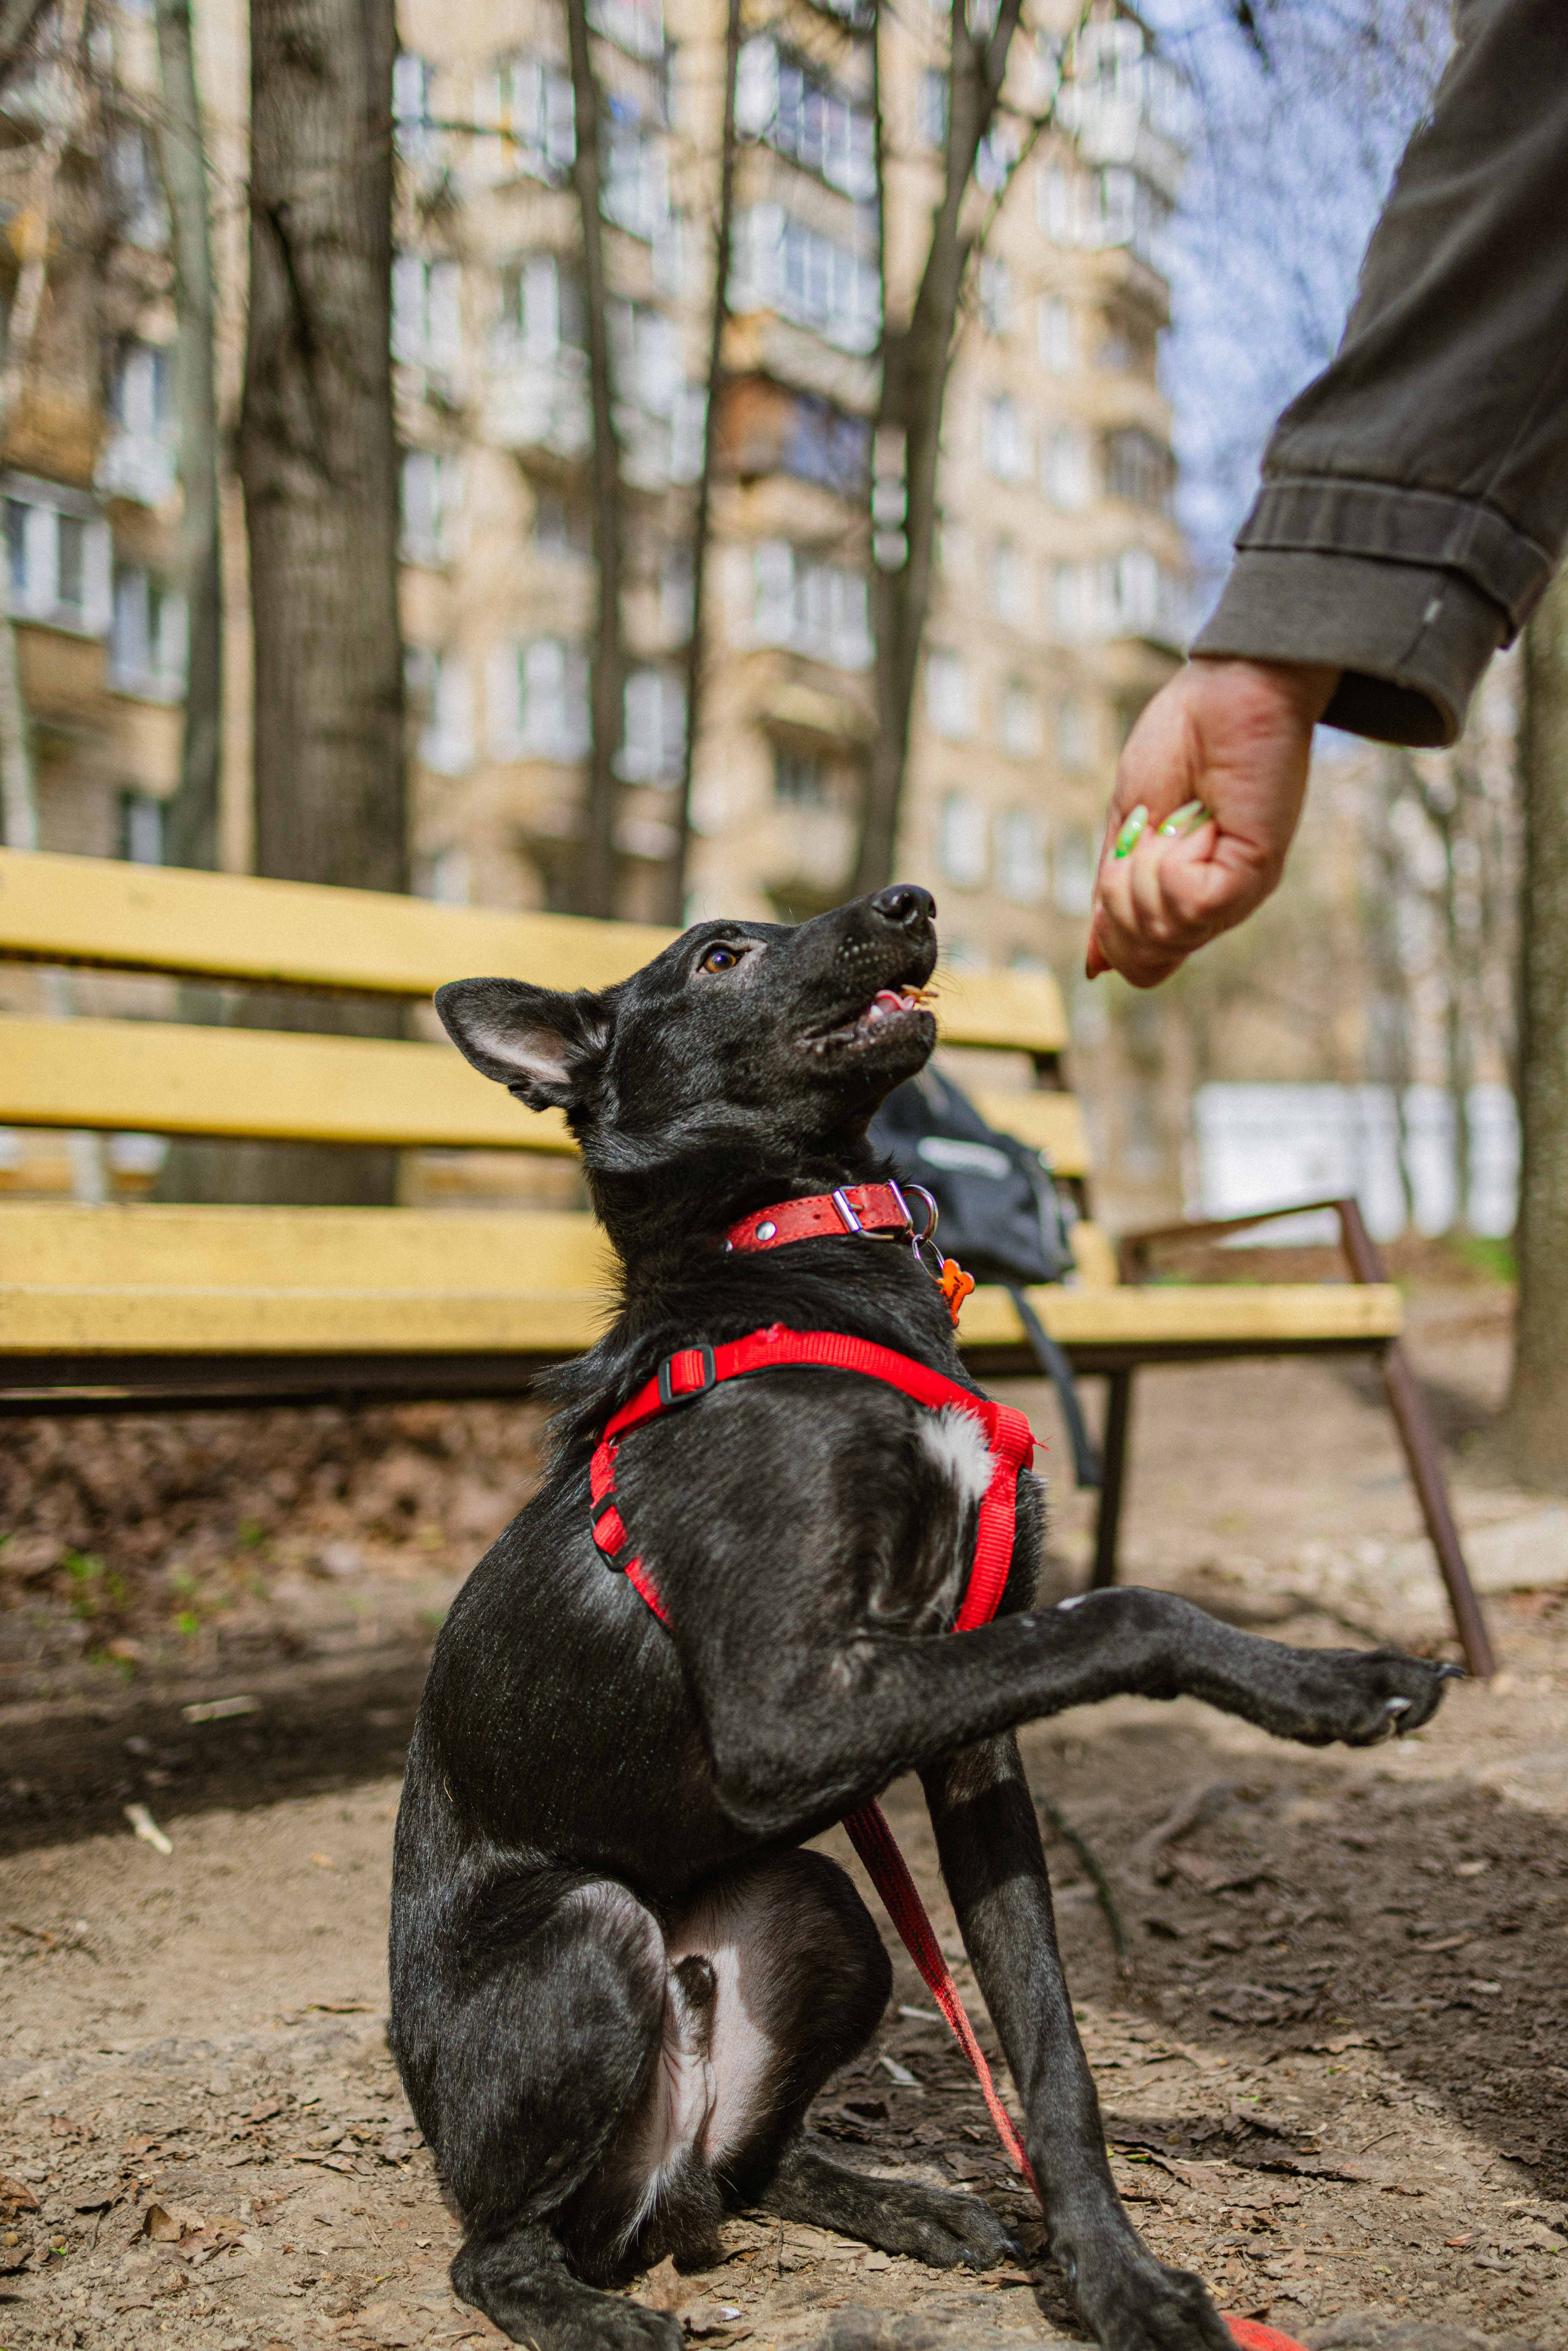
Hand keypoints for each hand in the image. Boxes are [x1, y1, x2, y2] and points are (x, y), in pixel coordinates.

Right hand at [1086, 657, 1339, 988]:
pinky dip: (1173, 861)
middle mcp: (1215, 905)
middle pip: (1144, 960)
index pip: (1144, 967)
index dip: (1112, 933)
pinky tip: (1200, 821)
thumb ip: (1111, 893)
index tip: (1121, 861)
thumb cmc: (1183, 742)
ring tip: (1178, 820)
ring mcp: (1238, 893)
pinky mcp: (1255, 873)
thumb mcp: (1128, 827)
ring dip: (1145, 870)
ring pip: (1161, 933)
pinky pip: (1188, 903)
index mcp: (1187, 898)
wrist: (1229, 688)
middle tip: (1149, 833)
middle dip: (1119, 897)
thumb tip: (1094, 964)